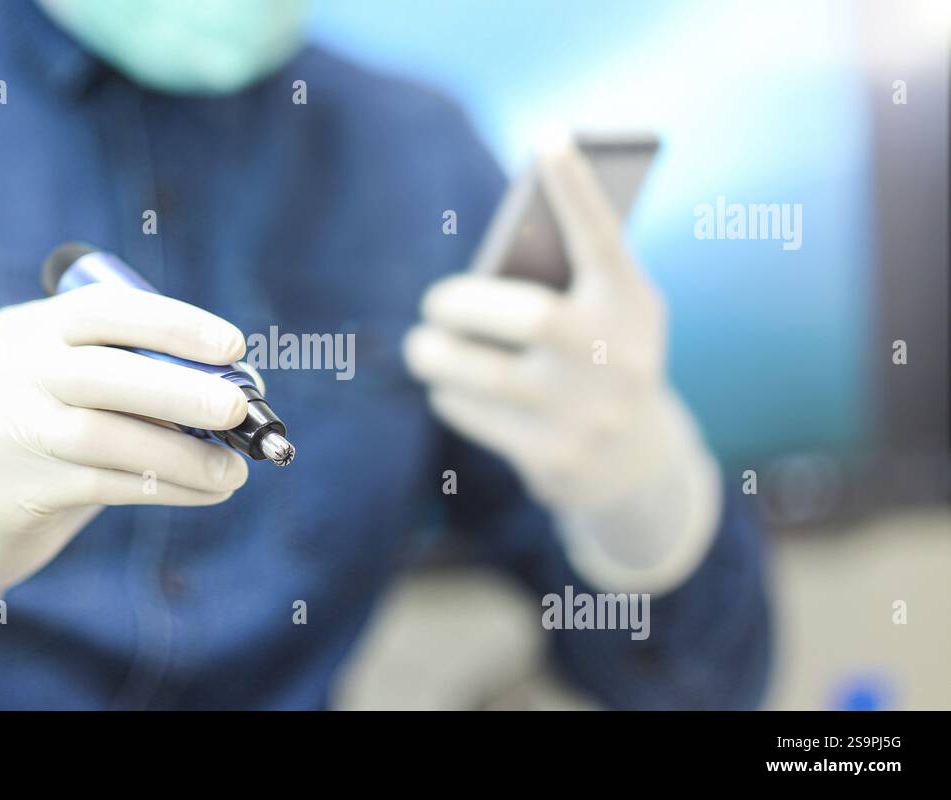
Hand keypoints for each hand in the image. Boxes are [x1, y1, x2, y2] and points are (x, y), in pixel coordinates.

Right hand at [0, 284, 250, 683]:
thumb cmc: (33, 449)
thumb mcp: (64, 397)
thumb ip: (128, 384)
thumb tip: (231, 393)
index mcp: (23, 329)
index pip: (103, 310)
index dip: (174, 324)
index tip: (233, 347)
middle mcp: (4, 368)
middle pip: (104, 371)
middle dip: (181, 387)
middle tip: (238, 409)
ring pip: (105, 435)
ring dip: (182, 453)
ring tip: (234, 470)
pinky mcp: (8, 490)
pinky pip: (103, 485)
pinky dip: (165, 487)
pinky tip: (206, 492)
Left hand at [404, 134, 720, 591]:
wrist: (635, 464)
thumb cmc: (599, 360)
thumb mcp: (602, 318)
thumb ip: (559, 283)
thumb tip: (485, 262)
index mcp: (633, 306)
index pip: (605, 240)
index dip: (579, 191)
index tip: (549, 138)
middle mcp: (619, 358)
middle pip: (530, 317)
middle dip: (465, 304)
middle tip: (435, 302)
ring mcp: (589, 413)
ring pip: (486, 374)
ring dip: (438, 355)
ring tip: (422, 347)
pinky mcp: (556, 458)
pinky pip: (475, 414)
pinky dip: (450, 396)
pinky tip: (449, 388)